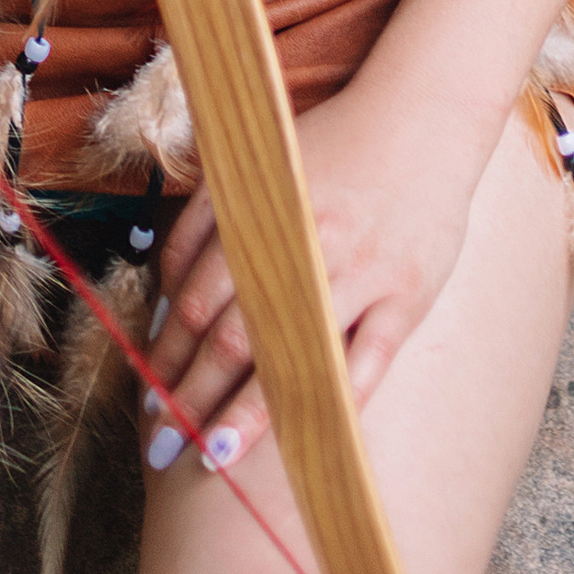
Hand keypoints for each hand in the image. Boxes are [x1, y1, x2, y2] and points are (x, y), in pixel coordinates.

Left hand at [138, 79, 483, 478]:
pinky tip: (303, 439)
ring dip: (248, 414)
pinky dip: (332, 403)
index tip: (148, 393)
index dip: (168, 351)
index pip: (198, 298)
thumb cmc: (334, 141)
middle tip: (164, 442)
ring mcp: (361, 274)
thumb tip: (166, 297)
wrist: (425, 114)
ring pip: (295, 359)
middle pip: (236, 338)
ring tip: (214, 458)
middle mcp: (307, 246)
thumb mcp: (258, 163)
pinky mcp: (407, 295)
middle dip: (193, 395)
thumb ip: (208, 221)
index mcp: (263, 212)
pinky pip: (367, 364)